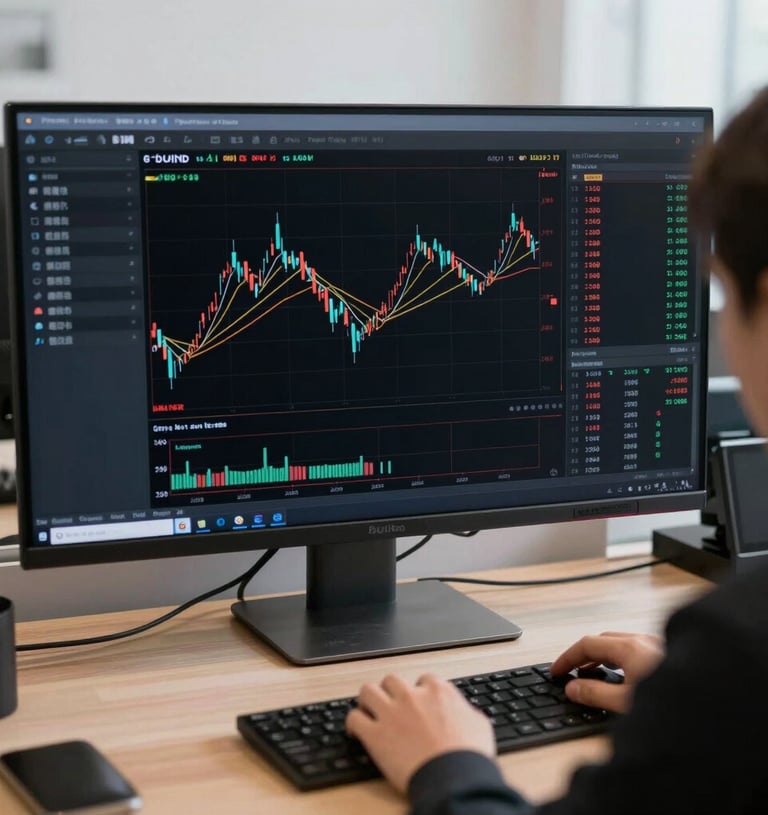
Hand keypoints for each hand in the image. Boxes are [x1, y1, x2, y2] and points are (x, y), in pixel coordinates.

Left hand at [345, 673, 494, 794]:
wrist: (454, 778)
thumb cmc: (469, 756)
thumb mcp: (478, 725)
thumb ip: (466, 712)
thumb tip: (466, 713)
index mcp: (438, 691)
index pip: (423, 679)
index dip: (419, 692)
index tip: (418, 702)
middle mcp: (412, 696)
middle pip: (391, 680)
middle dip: (390, 691)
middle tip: (391, 704)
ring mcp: (391, 713)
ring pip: (368, 691)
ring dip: (367, 700)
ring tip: (368, 710)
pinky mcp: (375, 735)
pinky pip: (354, 718)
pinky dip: (352, 723)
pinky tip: (355, 731)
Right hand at [550, 631, 664, 712]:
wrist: (711, 700)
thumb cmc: (675, 702)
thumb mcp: (626, 702)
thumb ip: (595, 695)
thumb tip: (573, 689)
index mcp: (629, 647)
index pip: (586, 644)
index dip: (567, 657)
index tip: (556, 670)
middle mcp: (642, 641)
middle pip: (603, 640)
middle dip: (584, 655)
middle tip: (572, 672)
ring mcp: (657, 645)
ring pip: (620, 644)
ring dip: (602, 657)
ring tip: (594, 676)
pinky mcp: (668, 655)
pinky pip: (635, 650)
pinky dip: (619, 660)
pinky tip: (623, 677)